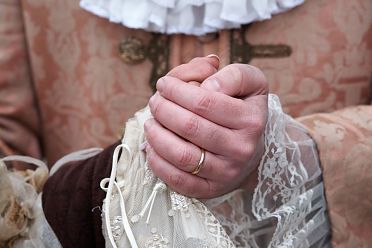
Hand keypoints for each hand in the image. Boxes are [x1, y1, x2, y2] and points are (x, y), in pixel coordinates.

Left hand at [145, 56, 267, 197]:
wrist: (250, 147)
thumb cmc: (242, 108)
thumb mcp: (248, 83)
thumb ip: (231, 76)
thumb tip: (207, 86)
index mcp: (251, 120)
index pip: (205, 102)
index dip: (177, 90)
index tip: (163, 83)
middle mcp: (241, 149)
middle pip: (190, 127)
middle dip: (163, 109)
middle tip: (155, 101)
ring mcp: (226, 173)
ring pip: (182, 155)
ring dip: (157, 135)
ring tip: (150, 122)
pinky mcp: (211, 189)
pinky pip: (179, 180)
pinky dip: (158, 163)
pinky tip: (151, 146)